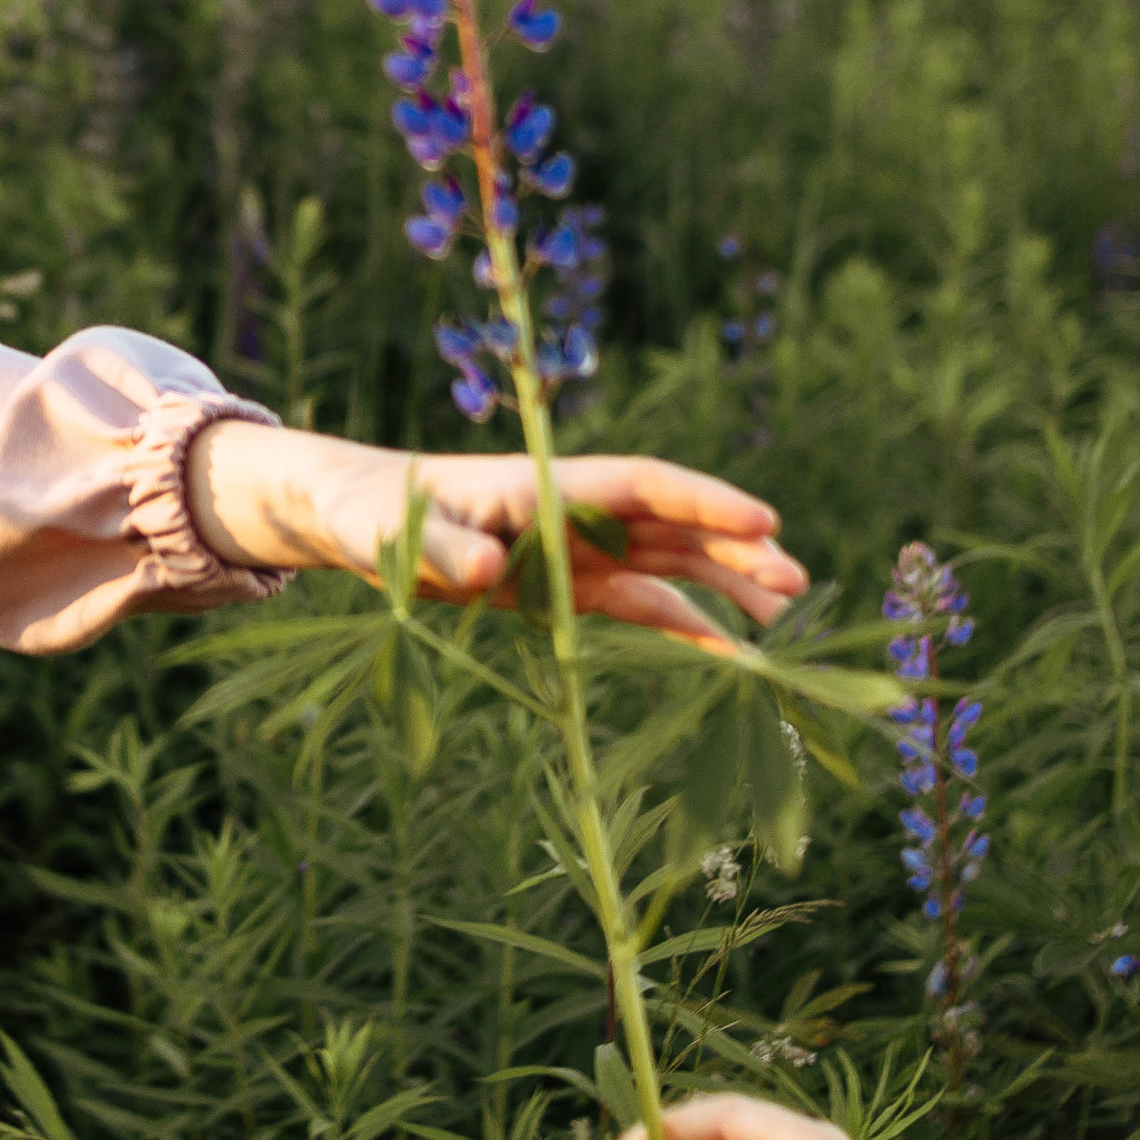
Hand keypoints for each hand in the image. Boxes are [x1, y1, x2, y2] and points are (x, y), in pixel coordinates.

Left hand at [186, 425, 805, 644]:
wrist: (344, 518)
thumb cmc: (367, 512)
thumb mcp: (393, 532)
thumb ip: (443, 547)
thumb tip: (487, 566)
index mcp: (541, 485)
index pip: (639, 485)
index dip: (702, 500)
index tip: (764, 520)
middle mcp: (568, 513)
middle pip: (668, 525)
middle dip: (732, 547)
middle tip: (795, 581)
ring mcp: (569, 549)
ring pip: (664, 564)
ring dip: (722, 586)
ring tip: (784, 615)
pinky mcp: (558, 588)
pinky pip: (634, 604)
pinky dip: (681, 624)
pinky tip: (726, 654)